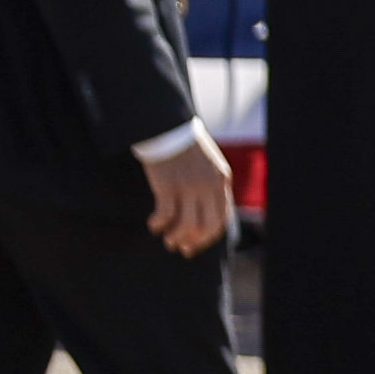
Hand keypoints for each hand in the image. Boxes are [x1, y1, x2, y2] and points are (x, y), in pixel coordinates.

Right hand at [141, 140, 235, 255]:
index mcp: (221, 180)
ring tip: (167, 240)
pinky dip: (159, 224)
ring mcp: (188, 186)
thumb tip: (205, 214)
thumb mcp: (208, 163)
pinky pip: (166, 214)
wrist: (166, 125)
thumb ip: (211, 185)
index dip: (208, 237)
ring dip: (176, 237)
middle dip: (194, 242)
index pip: (221, 219)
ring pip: (186, 225)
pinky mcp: (167, 185)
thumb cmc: (184, 145)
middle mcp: (208, 186)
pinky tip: (153, 225)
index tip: (195, 245)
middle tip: (181, 248)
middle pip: (206, 226)